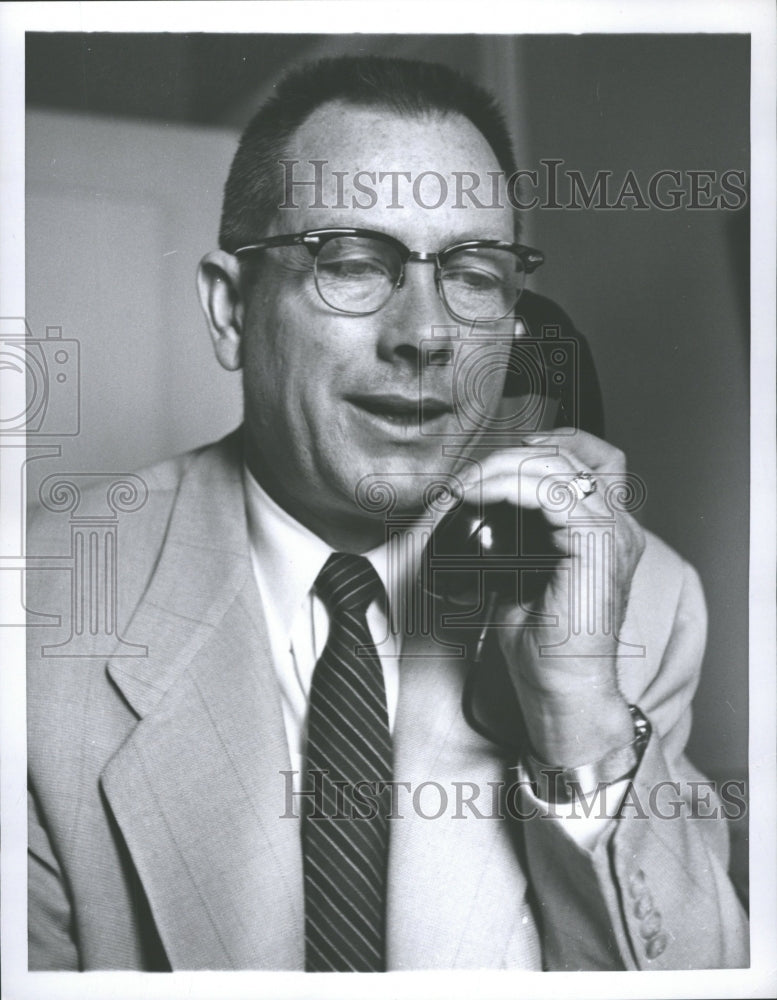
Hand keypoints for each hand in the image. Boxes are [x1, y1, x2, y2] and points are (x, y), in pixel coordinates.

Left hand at [458, 429, 644, 765]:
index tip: (495, 462)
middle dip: (510, 458)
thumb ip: (514, 541)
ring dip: (504, 469)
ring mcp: (614, 533)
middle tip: (467, 480)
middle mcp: (618, 526)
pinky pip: (553, 493)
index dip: (544, 447)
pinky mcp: (599, 545)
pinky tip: (484, 496)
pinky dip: (512, 486)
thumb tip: (475, 515)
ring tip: (468, 487)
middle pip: (568, 457)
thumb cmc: (545, 648)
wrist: (564, 691)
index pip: (588, 460)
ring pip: (559, 467)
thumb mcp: (522, 578)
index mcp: (605, 531)